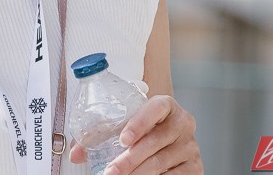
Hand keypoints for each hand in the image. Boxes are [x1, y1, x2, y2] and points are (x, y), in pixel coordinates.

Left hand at [69, 95, 201, 174]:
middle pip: (155, 141)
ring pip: (161, 162)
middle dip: (129, 159)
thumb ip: (101, 134)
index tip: (122, 139)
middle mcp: (183, 123)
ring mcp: (190, 146)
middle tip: (111, 171)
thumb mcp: (127, 124)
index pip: (156, 108)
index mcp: (167, 105)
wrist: (170, 137)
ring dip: (138, 174)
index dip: (139, 123)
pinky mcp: (195, 166)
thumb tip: (77, 154)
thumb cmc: (145, 128)